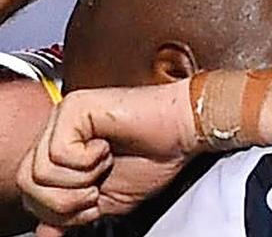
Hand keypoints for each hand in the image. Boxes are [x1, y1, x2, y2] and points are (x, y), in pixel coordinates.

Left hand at [17, 79, 199, 235]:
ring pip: (39, 170)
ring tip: (105, 166)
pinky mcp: (75, 107)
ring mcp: (64, 116)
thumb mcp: (108, 200)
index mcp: (64, 147)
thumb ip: (74, 213)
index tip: (93, 203)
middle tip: (97, 189)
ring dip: (79, 181)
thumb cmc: (156, 156)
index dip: (58, 209)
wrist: (184, 132)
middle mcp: (59, 128)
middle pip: (27, 181)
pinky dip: (87, 162)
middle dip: (64, 201)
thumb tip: (46, 232)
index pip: (30, 188)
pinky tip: (107, 148)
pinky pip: (58, 153)